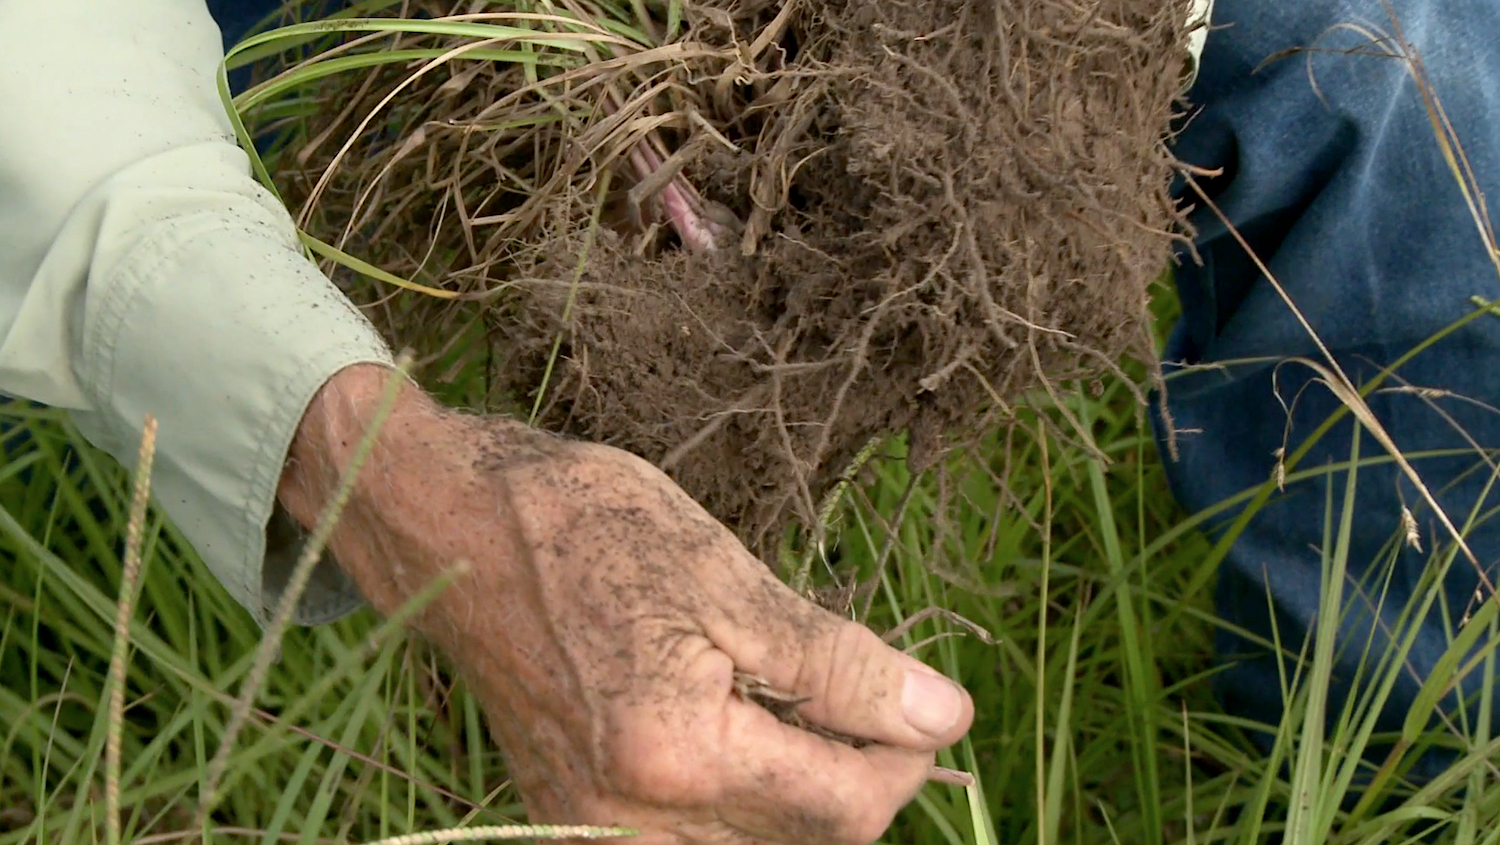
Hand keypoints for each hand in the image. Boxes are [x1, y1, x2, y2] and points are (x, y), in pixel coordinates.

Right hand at [277, 365, 974, 843]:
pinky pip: (696, 842)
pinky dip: (744, 795)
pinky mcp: (576, 822)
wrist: (455, 530)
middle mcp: (631, 824)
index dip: (906, 756)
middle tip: (857, 691)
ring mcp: (595, 832)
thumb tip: (943, 715)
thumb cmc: (588, 529)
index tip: (924, 699)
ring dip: (801, 790)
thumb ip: (840, 665)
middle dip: (856, 775)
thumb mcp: (729, 578)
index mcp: (677, 756)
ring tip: (790, 699)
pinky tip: (739, 724)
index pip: (844, 809)